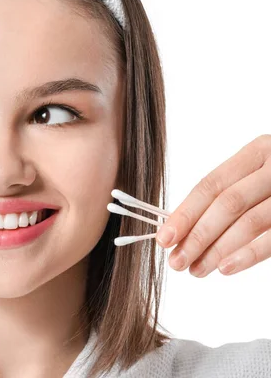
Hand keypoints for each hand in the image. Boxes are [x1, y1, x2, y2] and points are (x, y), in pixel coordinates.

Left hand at [155, 134, 270, 276]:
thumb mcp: (259, 177)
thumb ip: (227, 197)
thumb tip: (180, 229)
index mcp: (258, 152)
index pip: (211, 184)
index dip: (184, 213)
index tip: (163, 238)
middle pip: (227, 203)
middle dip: (196, 236)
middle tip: (175, 262)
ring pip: (250, 220)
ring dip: (217, 249)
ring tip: (196, 270)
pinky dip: (249, 253)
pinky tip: (226, 268)